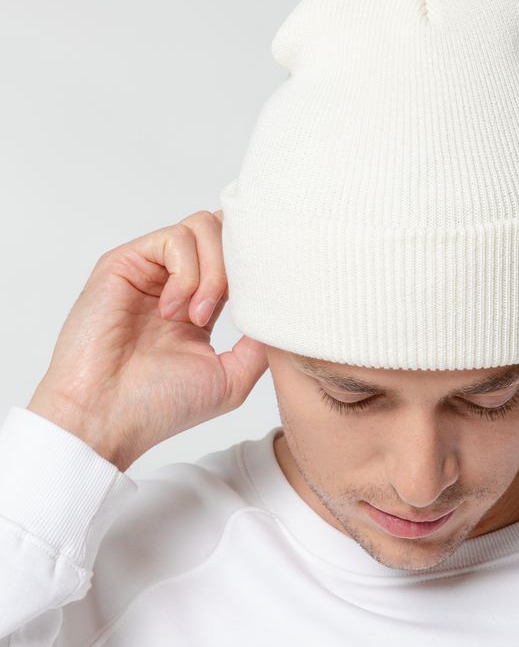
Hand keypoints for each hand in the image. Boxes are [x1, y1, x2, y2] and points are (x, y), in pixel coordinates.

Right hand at [26, 209, 267, 470]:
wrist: (106, 419)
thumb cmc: (159, 406)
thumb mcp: (232, 377)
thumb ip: (260, 341)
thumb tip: (283, 311)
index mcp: (200, 304)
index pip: (237, 257)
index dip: (258, 270)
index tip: (261, 305)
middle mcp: (175, 281)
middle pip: (225, 230)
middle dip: (239, 265)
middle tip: (227, 311)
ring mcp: (150, 270)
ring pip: (204, 227)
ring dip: (213, 273)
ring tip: (197, 317)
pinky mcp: (124, 262)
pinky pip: (175, 238)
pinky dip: (187, 273)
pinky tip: (173, 311)